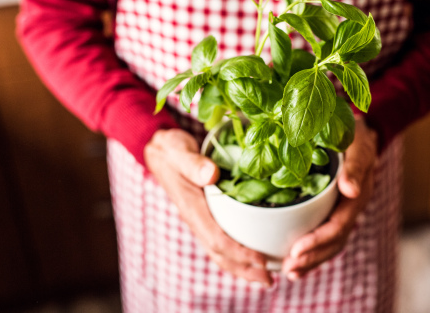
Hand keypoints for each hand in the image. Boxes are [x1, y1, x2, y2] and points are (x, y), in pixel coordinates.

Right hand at [144, 128, 272, 285]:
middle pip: (220, 254)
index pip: (217, 239)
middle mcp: (196, 219)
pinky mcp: (205, 215)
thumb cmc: (171, 150)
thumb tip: (211, 174)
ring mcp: (200, 219)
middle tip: (270, 280)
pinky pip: (221, 240)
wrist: (159, 151)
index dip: (239, 253)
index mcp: (192, 208)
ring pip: (220, 251)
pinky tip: (253, 255)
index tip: (261, 260)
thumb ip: (194, 163)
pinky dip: (237, 253)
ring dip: (242, 267)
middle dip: (244, 269)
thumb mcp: (179, 151)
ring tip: (266, 276)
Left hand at [282, 117, 377, 279]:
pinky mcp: (333, 212)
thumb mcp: (358, 147)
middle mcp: (351, 210)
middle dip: (311, 257)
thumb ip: (355, 168)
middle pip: (333, 242)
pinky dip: (311, 251)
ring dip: (311, 260)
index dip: (318, 240)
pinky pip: (324, 236)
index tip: (296, 250)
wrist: (362, 135)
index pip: (337, 226)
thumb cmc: (357, 138)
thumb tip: (351, 191)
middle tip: (288, 268)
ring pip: (329, 244)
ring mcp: (343, 213)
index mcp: (356, 198)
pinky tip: (294, 260)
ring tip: (289, 271)